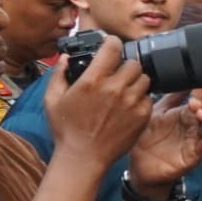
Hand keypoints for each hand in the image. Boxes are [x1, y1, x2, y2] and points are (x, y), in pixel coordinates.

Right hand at [45, 37, 153, 169]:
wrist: (83, 157)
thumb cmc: (66, 130)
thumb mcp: (52, 99)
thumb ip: (59, 74)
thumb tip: (64, 58)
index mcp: (92, 81)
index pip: (113, 47)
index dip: (113, 43)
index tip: (111, 45)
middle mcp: (115, 89)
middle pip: (133, 63)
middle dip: (125, 65)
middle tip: (117, 73)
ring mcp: (131, 103)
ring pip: (144, 78)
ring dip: (135, 80)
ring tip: (124, 88)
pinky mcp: (142, 116)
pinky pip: (149, 97)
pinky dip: (141, 98)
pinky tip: (128, 104)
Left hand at [126, 92, 201, 194]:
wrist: (139, 166)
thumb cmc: (147, 139)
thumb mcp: (157, 112)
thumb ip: (171, 97)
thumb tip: (182, 78)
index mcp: (186, 114)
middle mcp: (195, 126)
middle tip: (196, 99)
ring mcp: (197, 139)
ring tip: (200, 111)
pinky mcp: (196, 154)